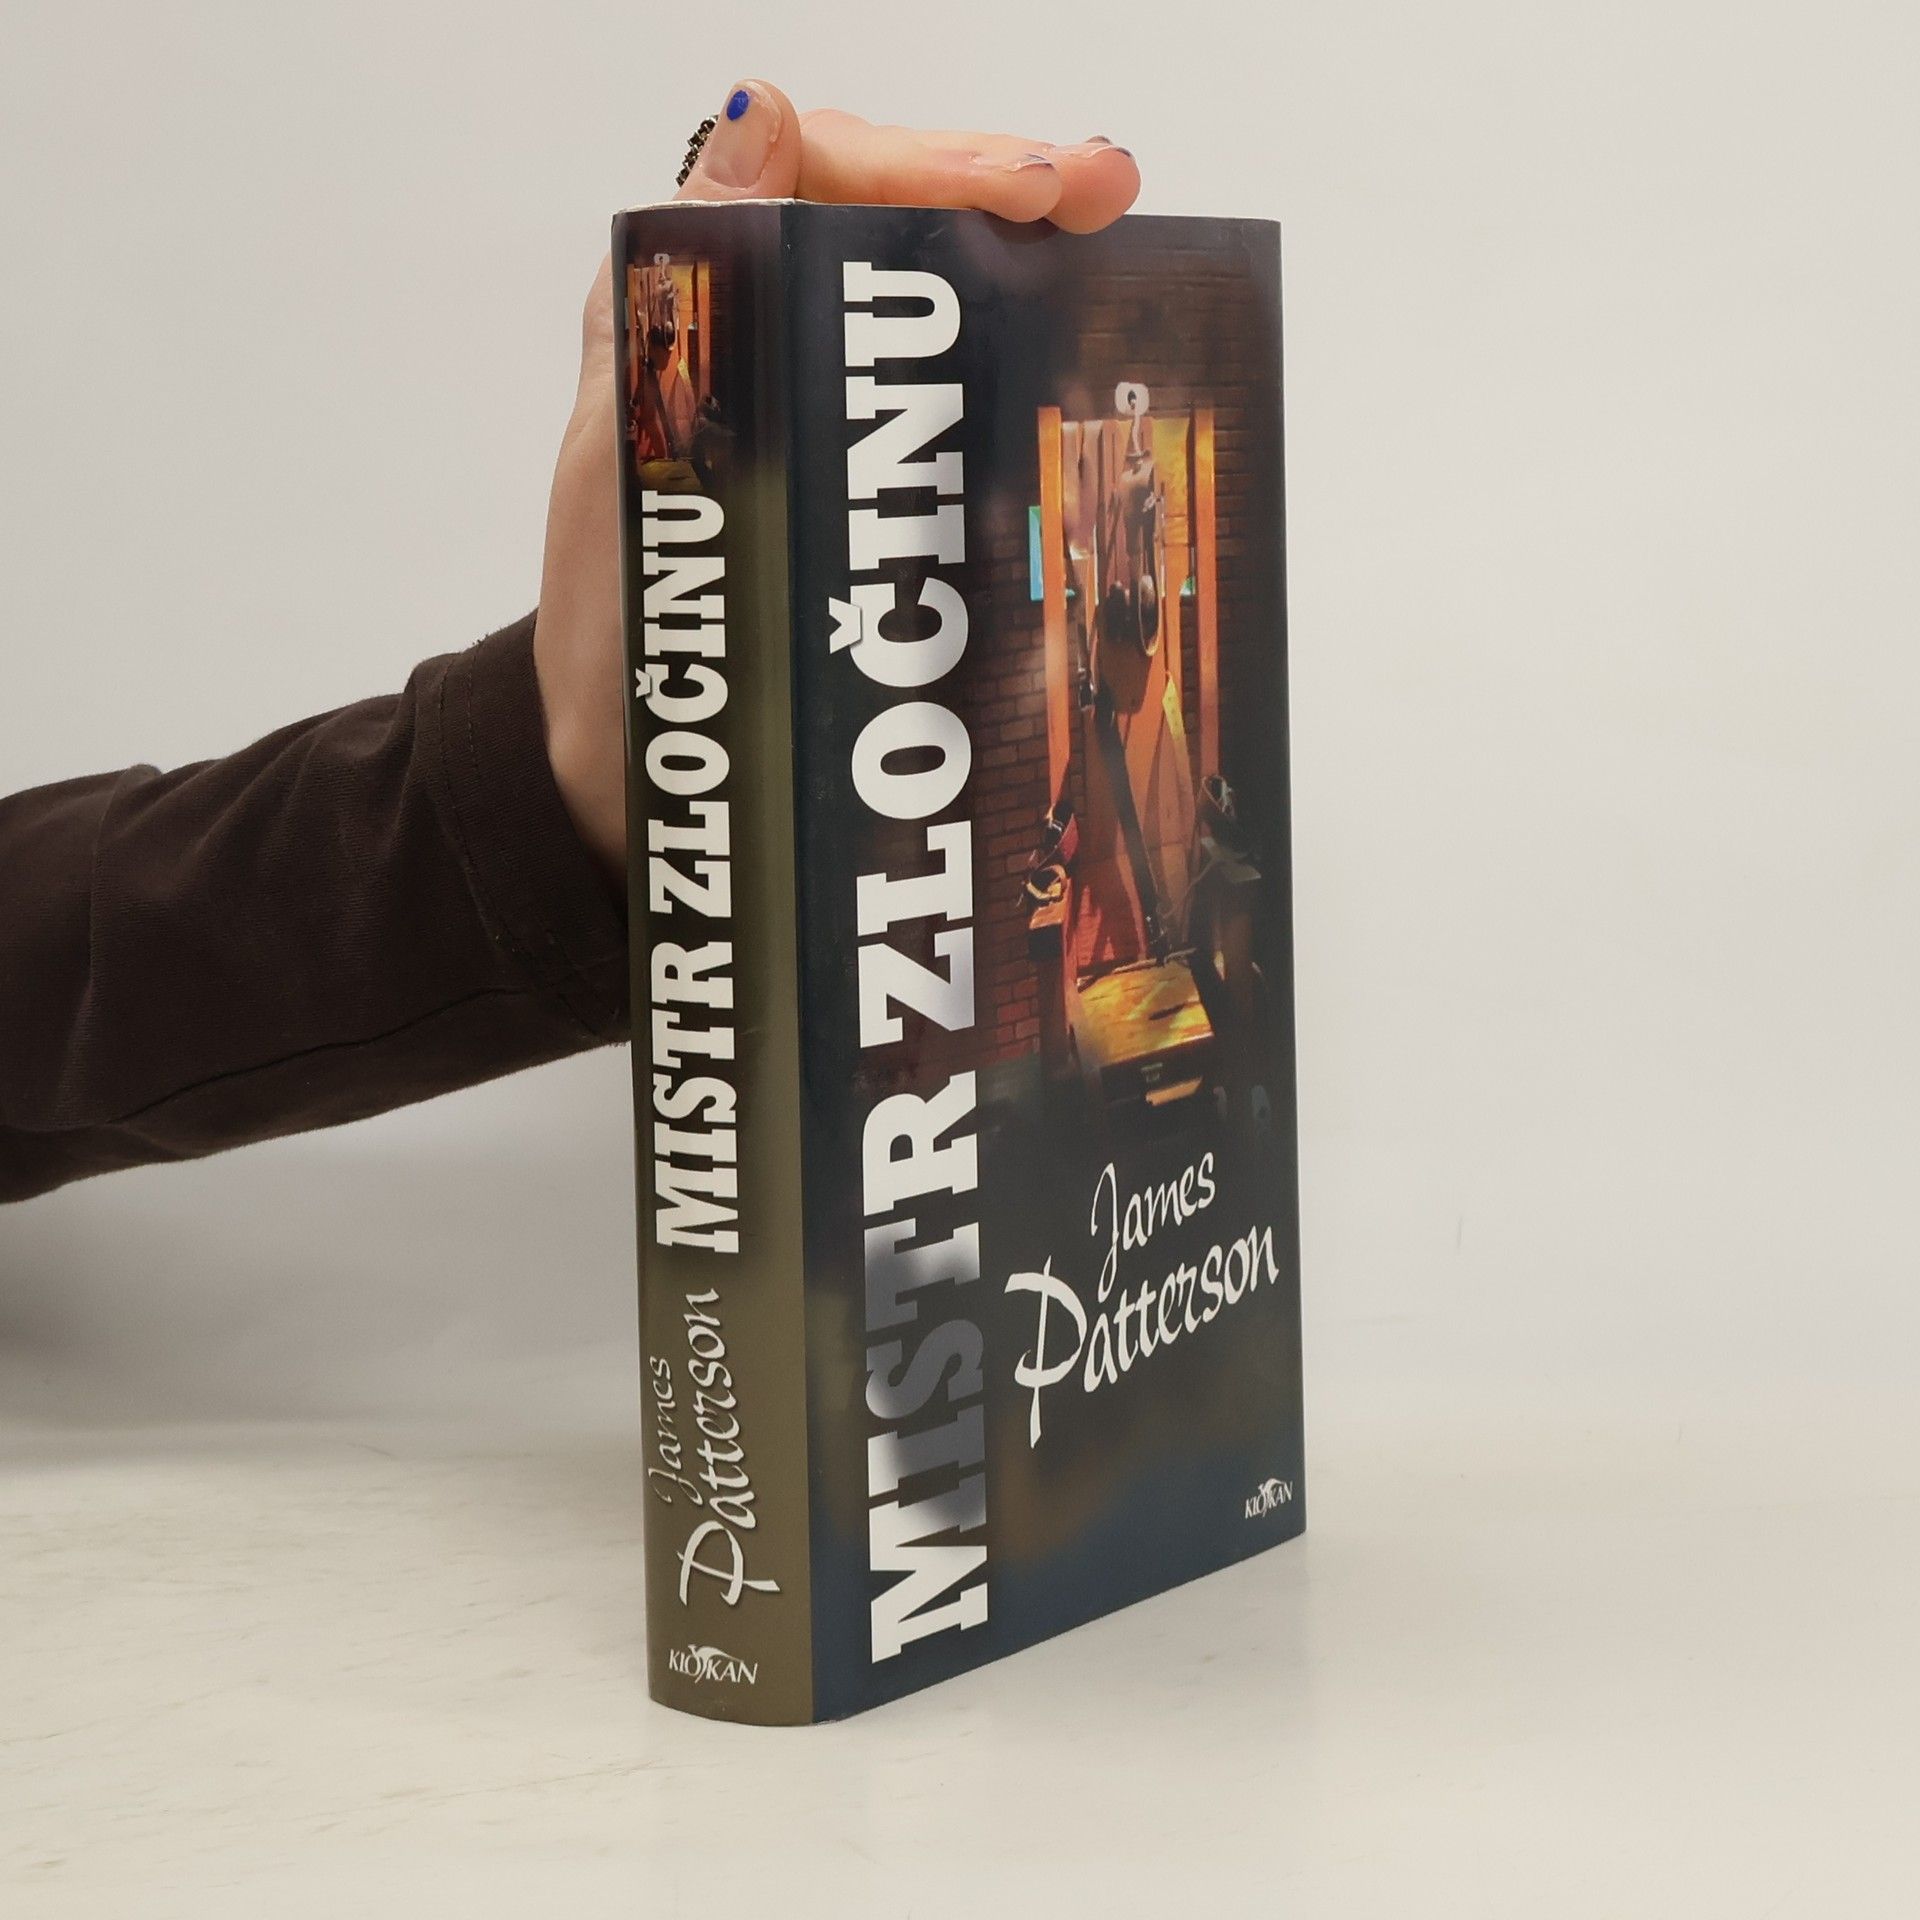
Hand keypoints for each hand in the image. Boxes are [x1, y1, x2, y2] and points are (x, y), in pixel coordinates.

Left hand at [534, 80, 1141, 877]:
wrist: (626, 769)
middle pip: (895, 222)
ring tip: (1109, 243)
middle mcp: (761, 339)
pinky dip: (1014, 363)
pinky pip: (943, 398)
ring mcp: (819, 410)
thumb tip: (756, 117)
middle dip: (1004, 192)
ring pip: (931, 300)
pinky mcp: (857, 483)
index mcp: (698, 310)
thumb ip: (679, 293)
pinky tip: (1073, 346)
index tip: (1031, 192)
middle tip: (1103, 195)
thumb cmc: (611, 630)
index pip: (827, 181)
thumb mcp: (629, 448)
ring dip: (1024, 262)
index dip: (934, 171)